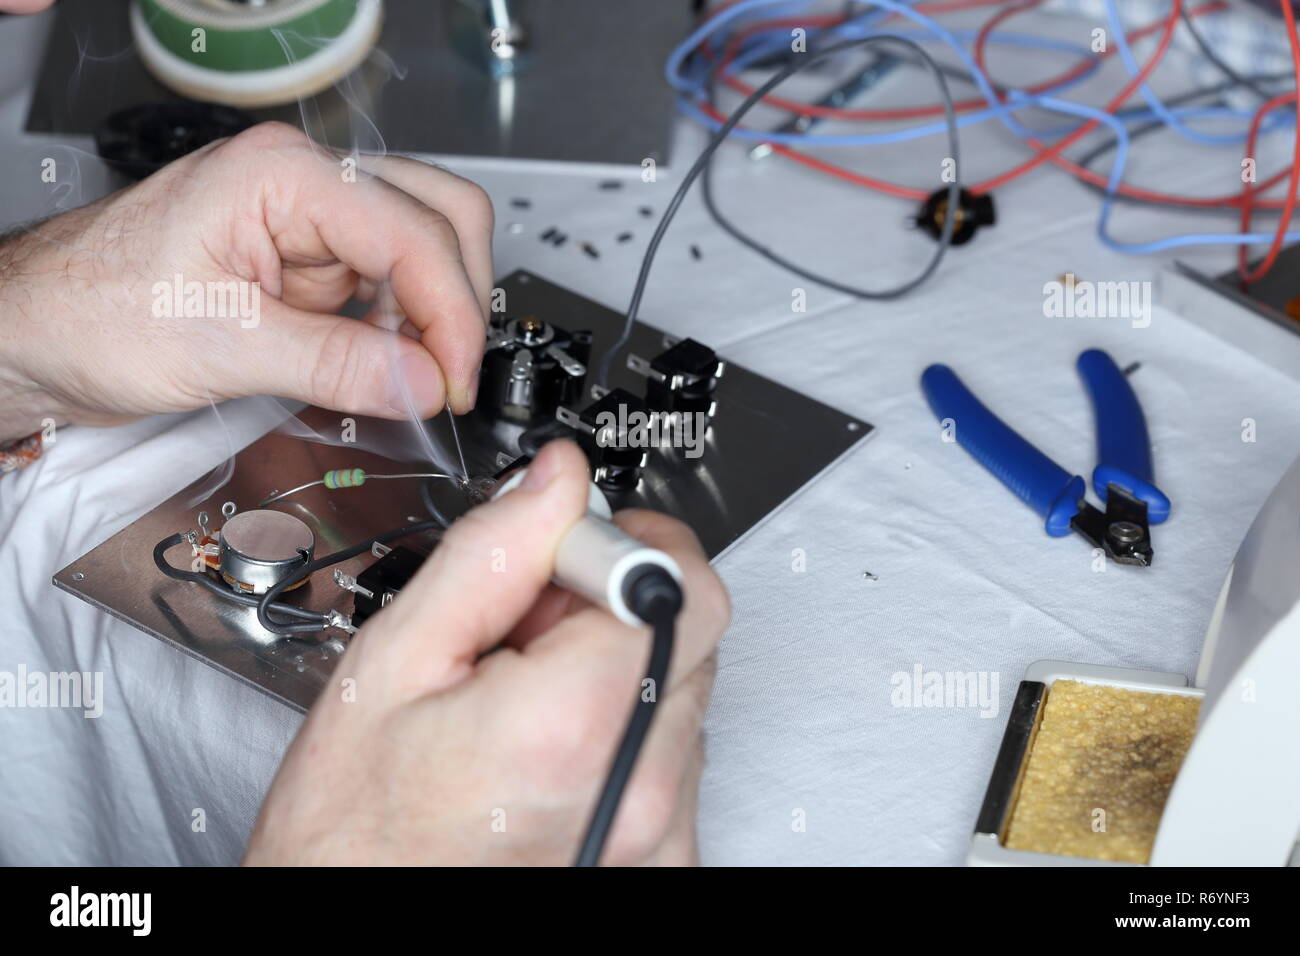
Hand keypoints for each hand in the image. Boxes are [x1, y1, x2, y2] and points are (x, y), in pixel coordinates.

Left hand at [0, 122, 493, 438]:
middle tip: (448, 379)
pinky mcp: (309, 261)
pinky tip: (381, 370)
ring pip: (425, 251)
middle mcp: (306, 183)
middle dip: (458, 302)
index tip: (453, 383)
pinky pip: (388, 288)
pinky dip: (402, 332)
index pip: (414, 232)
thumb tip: (426, 383)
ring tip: (407, 382)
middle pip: (442, 218)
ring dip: (431, 319)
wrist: (34, 332)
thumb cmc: (88, 311)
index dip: (451, 314)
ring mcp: (311, 220)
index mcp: (283, 175)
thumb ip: (336, 364)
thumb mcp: (219, 346)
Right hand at [243, 440, 730, 865]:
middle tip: (527, 632)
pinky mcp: (660, 860)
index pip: (684, 586)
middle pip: (691, 635)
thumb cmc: (353, 824)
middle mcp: (635, 790)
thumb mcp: (394, 660)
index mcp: (571, 726)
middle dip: (616, 606)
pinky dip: (624, 731)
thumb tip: (560, 483)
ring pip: (682, 691)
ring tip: (526, 702)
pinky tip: (550, 749)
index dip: (626, 548)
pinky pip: (673, 756)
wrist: (344, 914)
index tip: (572, 550)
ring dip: (619, 672)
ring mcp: (655, 837)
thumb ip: (493, 554)